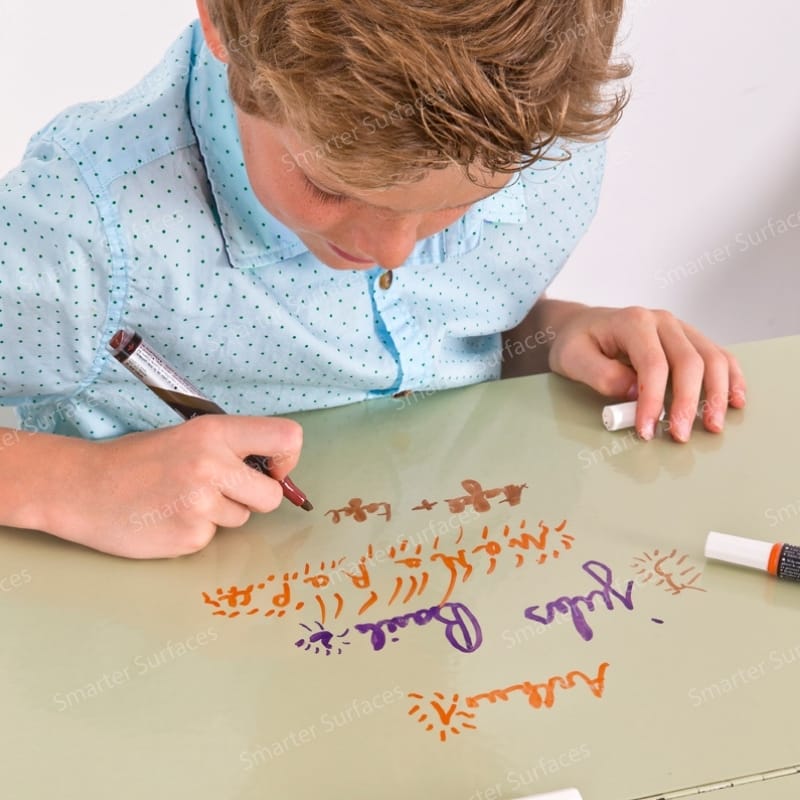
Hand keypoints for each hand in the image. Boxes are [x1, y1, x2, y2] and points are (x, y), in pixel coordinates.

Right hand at [41, 415, 303, 557]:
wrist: (82, 488)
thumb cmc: (137, 461)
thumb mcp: (188, 436)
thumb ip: (231, 449)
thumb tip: (275, 471)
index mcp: (216, 432)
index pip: (287, 438)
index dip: (287, 459)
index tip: (273, 469)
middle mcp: (213, 465)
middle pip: (272, 496)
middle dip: (255, 498)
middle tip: (224, 492)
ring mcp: (201, 504)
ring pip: (242, 518)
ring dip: (220, 514)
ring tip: (181, 500)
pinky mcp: (189, 536)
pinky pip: (213, 538)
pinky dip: (196, 532)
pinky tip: (167, 518)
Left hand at [547, 305, 746, 440]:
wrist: (580, 325)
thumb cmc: (576, 342)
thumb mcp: (573, 358)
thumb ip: (601, 375)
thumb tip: (635, 392)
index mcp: (634, 322)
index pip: (653, 365)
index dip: (654, 400)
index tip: (648, 430)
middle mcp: (662, 321)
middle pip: (689, 361)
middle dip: (688, 403)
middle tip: (680, 435)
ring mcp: (679, 329)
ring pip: (712, 358)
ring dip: (717, 394)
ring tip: (712, 425)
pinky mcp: (688, 340)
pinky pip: (718, 355)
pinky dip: (731, 378)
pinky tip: (735, 400)